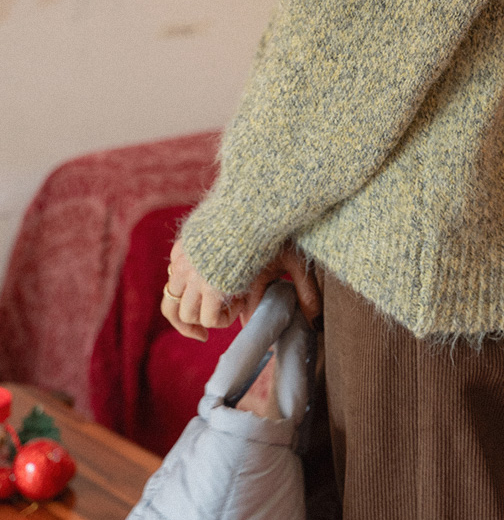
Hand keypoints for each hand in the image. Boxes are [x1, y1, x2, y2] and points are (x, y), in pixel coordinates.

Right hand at [162, 234, 322, 337]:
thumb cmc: (274, 229)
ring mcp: (184, 262)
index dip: (226, 319)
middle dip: (202, 320)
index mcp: (220, 285)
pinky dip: (181, 286)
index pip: (212, 319)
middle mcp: (196, 276)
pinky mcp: (180, 249)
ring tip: (198, 317)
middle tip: (217, 319)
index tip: (240, 309)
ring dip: (185, 311)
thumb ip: (305, 294)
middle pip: (186, 315)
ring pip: (171, 302)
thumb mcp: (293, 262)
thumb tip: (317, 325)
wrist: (251, 195)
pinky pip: (171, 277)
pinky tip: (198, 283)